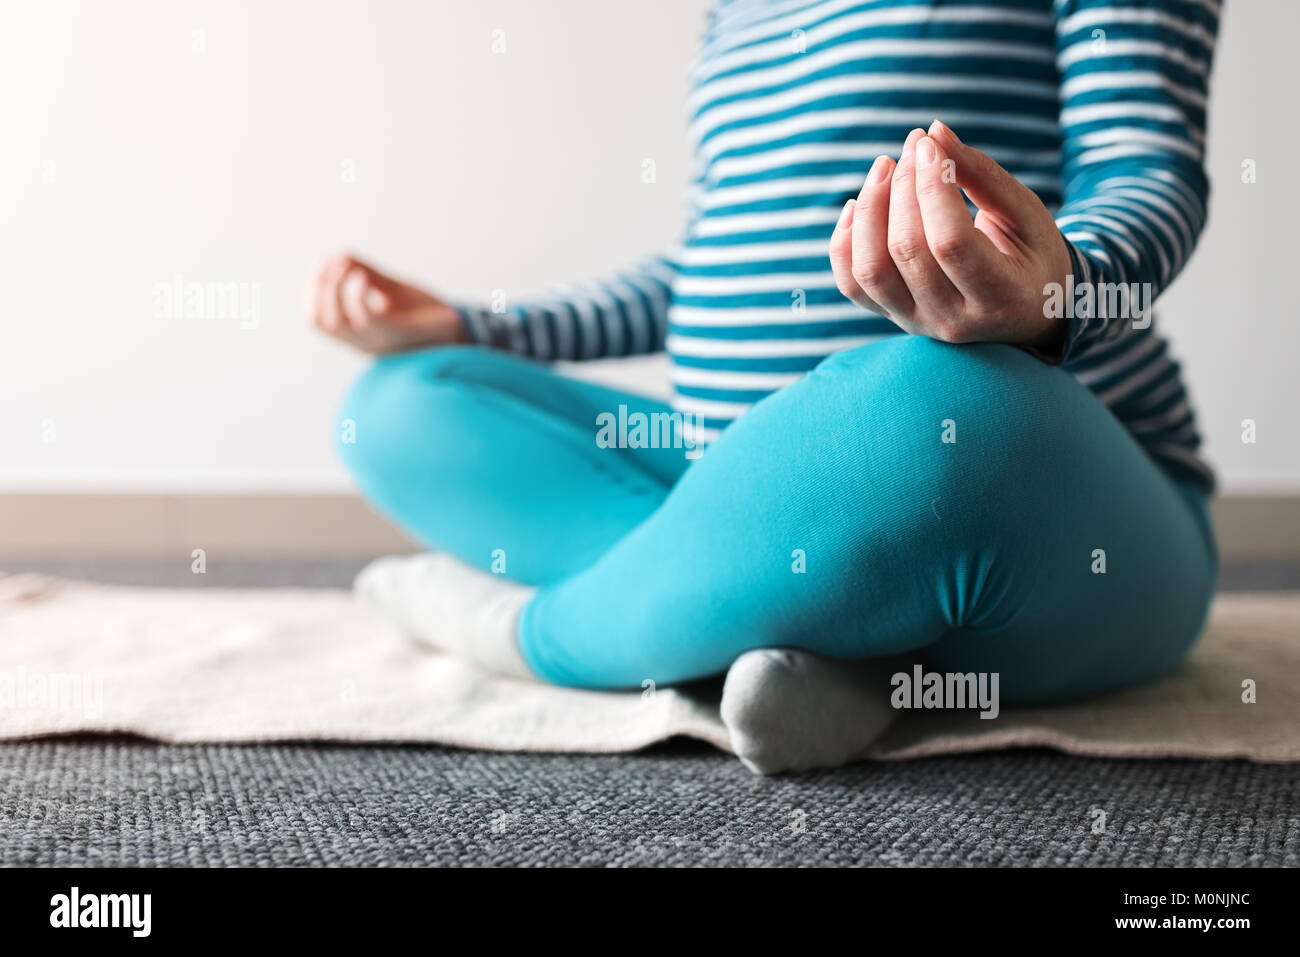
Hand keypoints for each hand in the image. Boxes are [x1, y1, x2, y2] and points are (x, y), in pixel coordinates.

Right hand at [307, 253, 466, 353]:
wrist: (461, 328)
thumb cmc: (426, 312)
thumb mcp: (392, 289)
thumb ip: (368, 275)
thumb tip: (341, 255)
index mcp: (358, 334)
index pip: (317, 320)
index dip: (312, 290)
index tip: (323, 263)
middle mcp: (363, 342)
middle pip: (320, 319)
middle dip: (318, 286)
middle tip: (332, 262)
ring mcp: (378, 341)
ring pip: (335, 320)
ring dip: (333, 288)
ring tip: (346, 265)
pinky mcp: (397, 334)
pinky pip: (365, 317)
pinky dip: (357, 292)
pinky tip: (365, 275)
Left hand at [829, 121, 1070, 351]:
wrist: (1024, 310)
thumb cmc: (1031, 253)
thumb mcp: (1024, 213)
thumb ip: (981, 174)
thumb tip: (934, 131)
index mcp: (1001, 296)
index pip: (950, 242)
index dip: (933, 187)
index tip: (929, 144)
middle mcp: (954, 320)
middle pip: (906, 251)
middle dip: (903, 187)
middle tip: (915, 146)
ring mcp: (917, 322)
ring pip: (870, 270)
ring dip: (869, 209)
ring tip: (885, 167)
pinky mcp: (891, 316)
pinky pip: (851, 284)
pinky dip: (844, 241)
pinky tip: (857, 204)